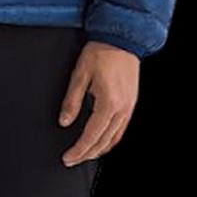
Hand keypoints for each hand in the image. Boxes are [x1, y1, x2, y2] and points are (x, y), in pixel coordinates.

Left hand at [58, 40, 139, 166]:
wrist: (121, 37)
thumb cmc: (101, 51)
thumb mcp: (80, 73)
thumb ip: (72, 100)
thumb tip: (64, 121)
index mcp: (108, 103)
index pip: (91, 136)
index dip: (78, 150)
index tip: (67, 158)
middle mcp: (122, 109)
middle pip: (104, 142)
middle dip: (87, 154)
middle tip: (73, 159)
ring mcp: (129, 106)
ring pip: (115, 138)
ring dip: (100, 149)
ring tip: (86, 153)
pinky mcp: (131, 102)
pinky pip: (122, 129)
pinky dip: (111, 139)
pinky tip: (103, 139)